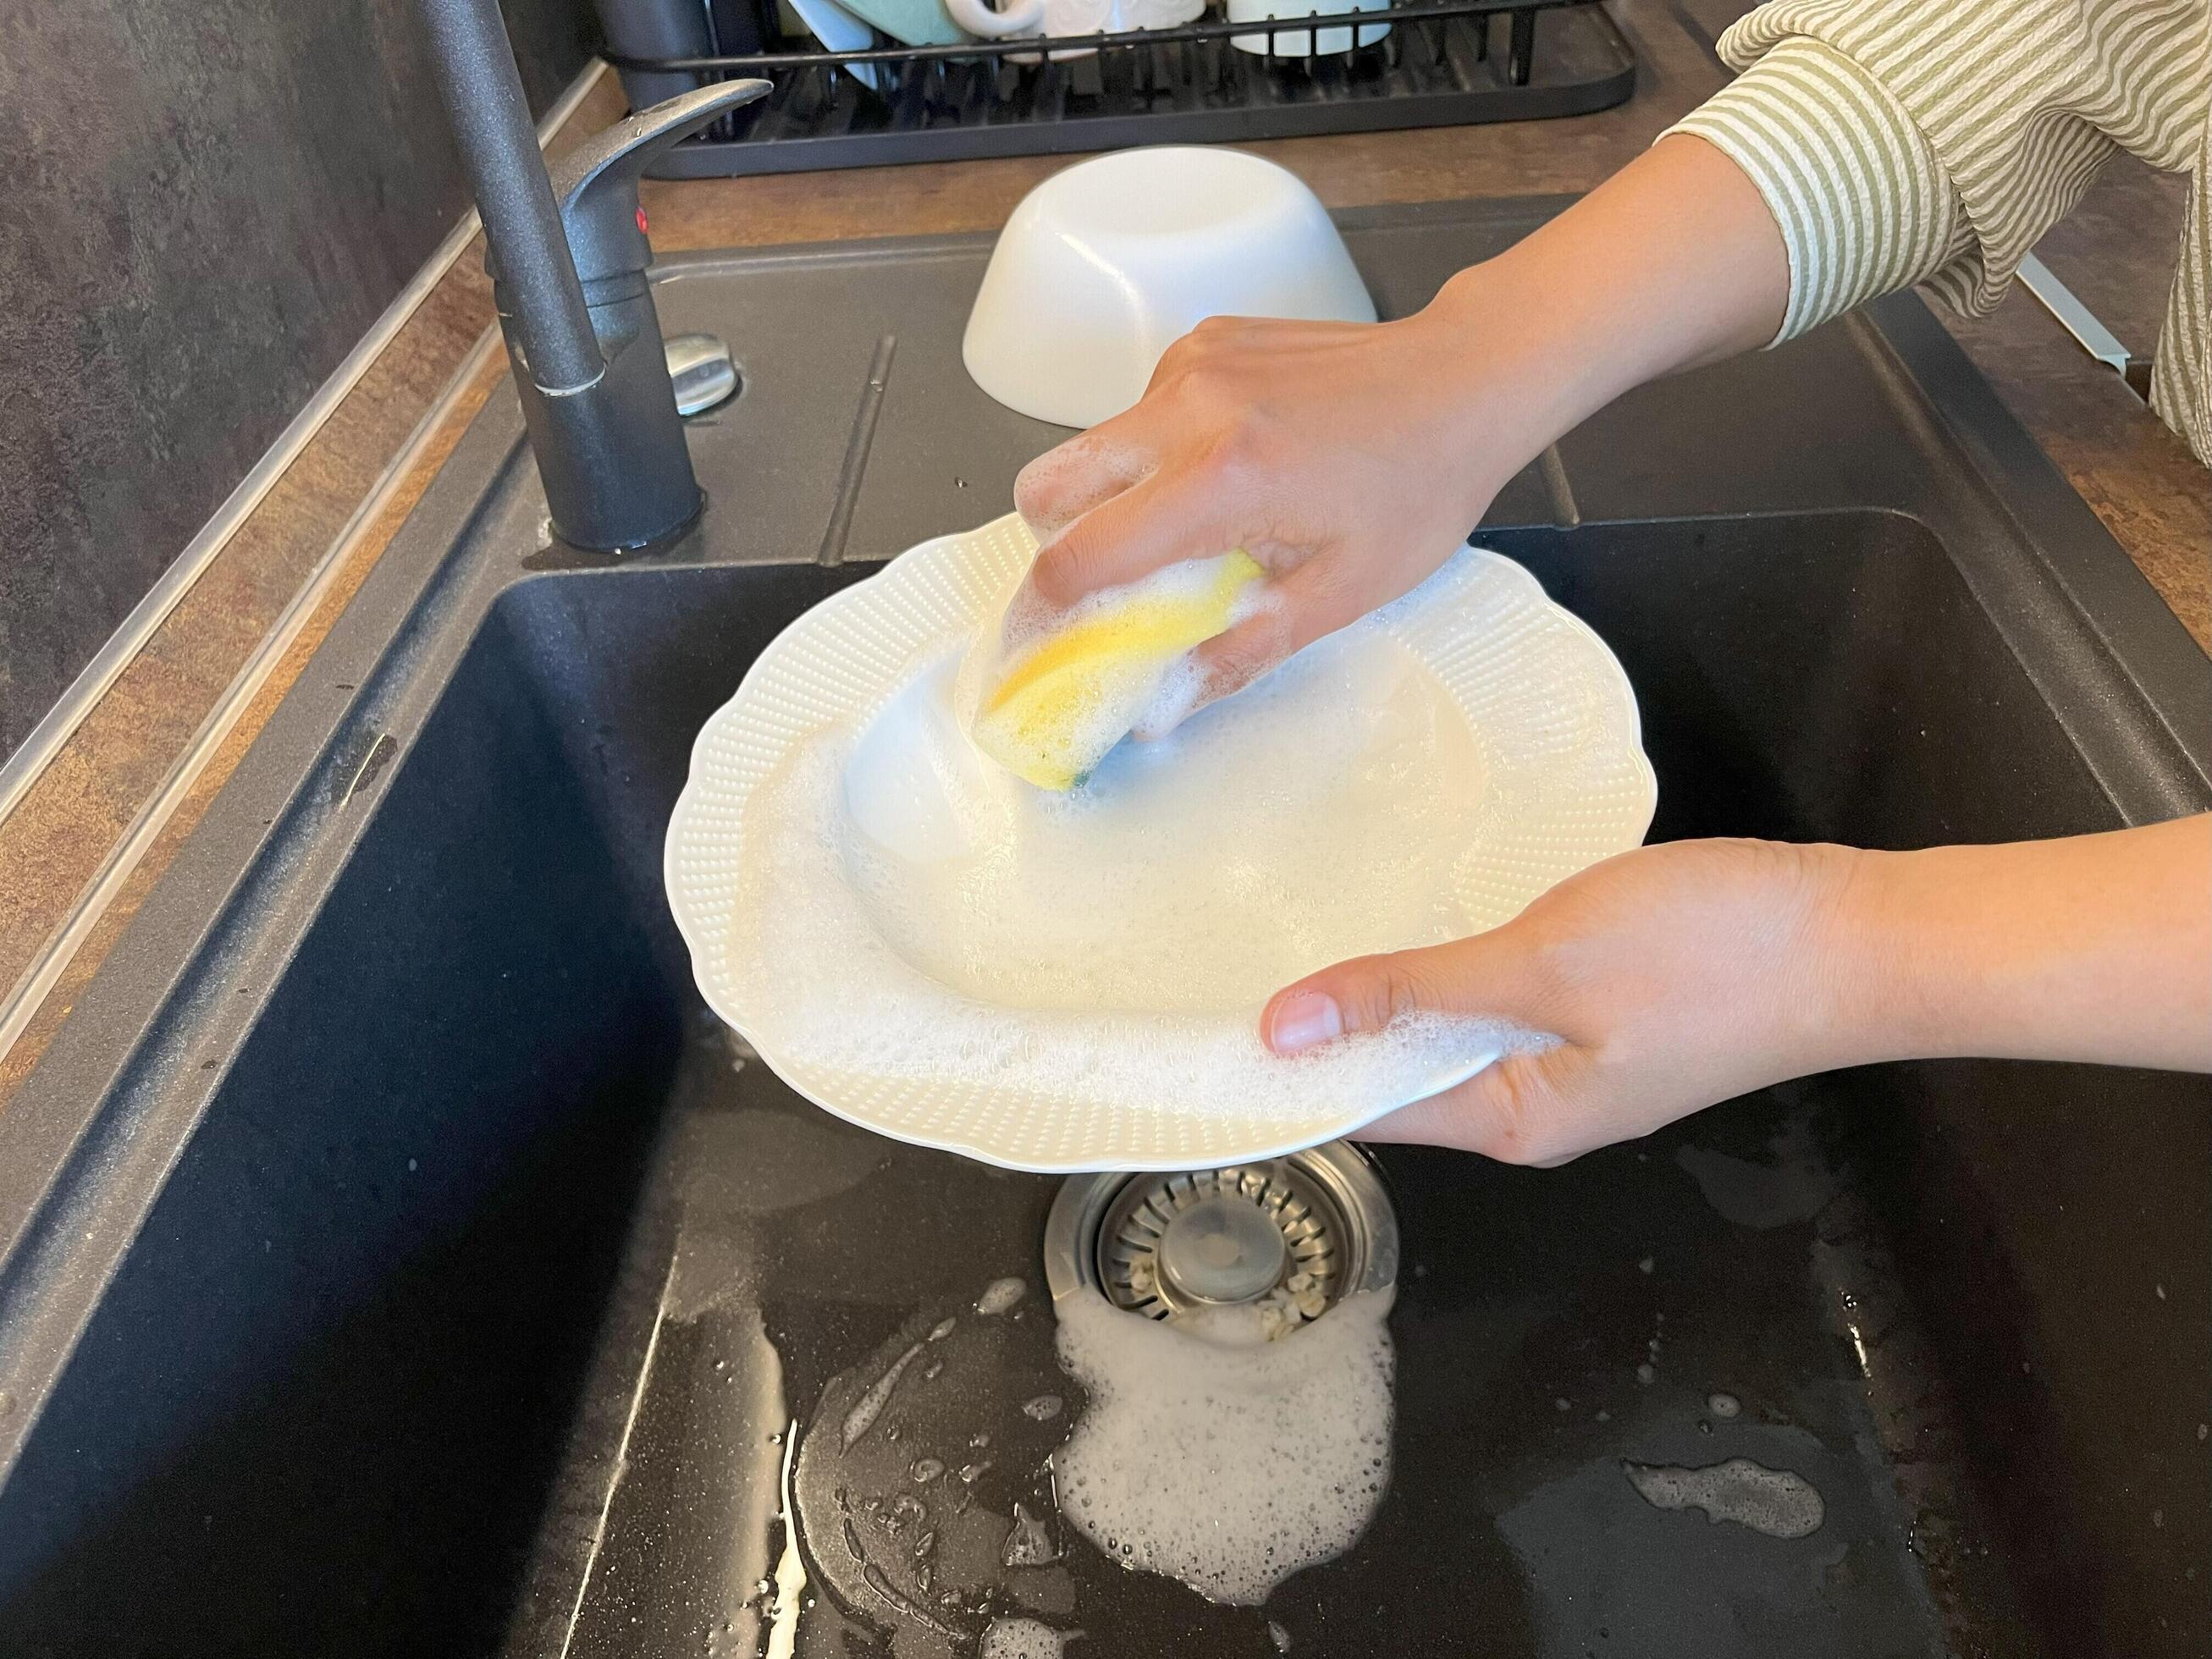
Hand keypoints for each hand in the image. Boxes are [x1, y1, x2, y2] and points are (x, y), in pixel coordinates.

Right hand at [1013, 302, 1515, 724]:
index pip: (1080, 554)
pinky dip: (1160, 450)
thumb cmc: (1420, 485)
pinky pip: (1142, 409)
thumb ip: (1241, 651)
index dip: (1047, 612)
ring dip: (1115, 496)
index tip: (1045, 643)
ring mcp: (1191, 364)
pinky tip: (1230, 465)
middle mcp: (1188, 408)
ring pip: (1093, 445)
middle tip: (1107, 585)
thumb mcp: (1341, 594)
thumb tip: (1161, 709)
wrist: (1466, 379)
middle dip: (1057, 545)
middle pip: (1048, 484)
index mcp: (1220, 479)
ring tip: (1192, 525)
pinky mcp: (1204, 341)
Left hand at [1260, 817, 2211, 1163]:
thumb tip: (1284, 1032)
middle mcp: (1534, 1109)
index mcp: (1512, 1121)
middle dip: (1320, 1029)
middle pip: (1400, 1075)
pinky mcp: (1608, 1013)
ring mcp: (1575, 1063)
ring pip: (1449, 1033)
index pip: (1361, 1107)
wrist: (1864, 935)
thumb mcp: (1541, 964)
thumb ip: (1413, 991)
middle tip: (1217, 966)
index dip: (1277, 1075)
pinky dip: (1448, 968)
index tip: (1189, 1039)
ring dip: (1383, 993)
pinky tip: (1410, 923)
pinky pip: (1499, 1001)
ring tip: (1286, 939)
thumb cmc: (1710, 954)